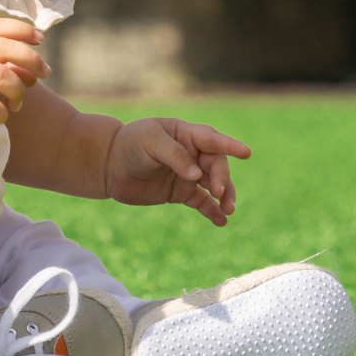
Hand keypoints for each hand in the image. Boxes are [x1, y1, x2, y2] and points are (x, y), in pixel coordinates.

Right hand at [0, 19, 49, 149]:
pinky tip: (2, 116)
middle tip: (43, 73)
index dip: (21, 29)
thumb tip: (33, 70)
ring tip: (17, 102)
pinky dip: (1, 112)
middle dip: (30, 58)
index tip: (39, 40)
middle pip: (1, 47)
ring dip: (17, 88)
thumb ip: (2, 64)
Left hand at [104, 117, 251, 226]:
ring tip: (228, 209)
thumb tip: (197, 175)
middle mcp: (192, 153)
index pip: (212, 139)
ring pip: (215, 184)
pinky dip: (212, 211)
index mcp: (186, 134)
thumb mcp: (149, 142)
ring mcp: (188, 174)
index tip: (246, 153)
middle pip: (217, 164)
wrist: (109, 165)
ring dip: (225, 195)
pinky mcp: (181, 193)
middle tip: (218, 192)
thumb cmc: (130, 144)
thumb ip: (174, 155)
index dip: (230, 145)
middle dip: (222, 178)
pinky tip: (221, 221)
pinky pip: (202, 202)